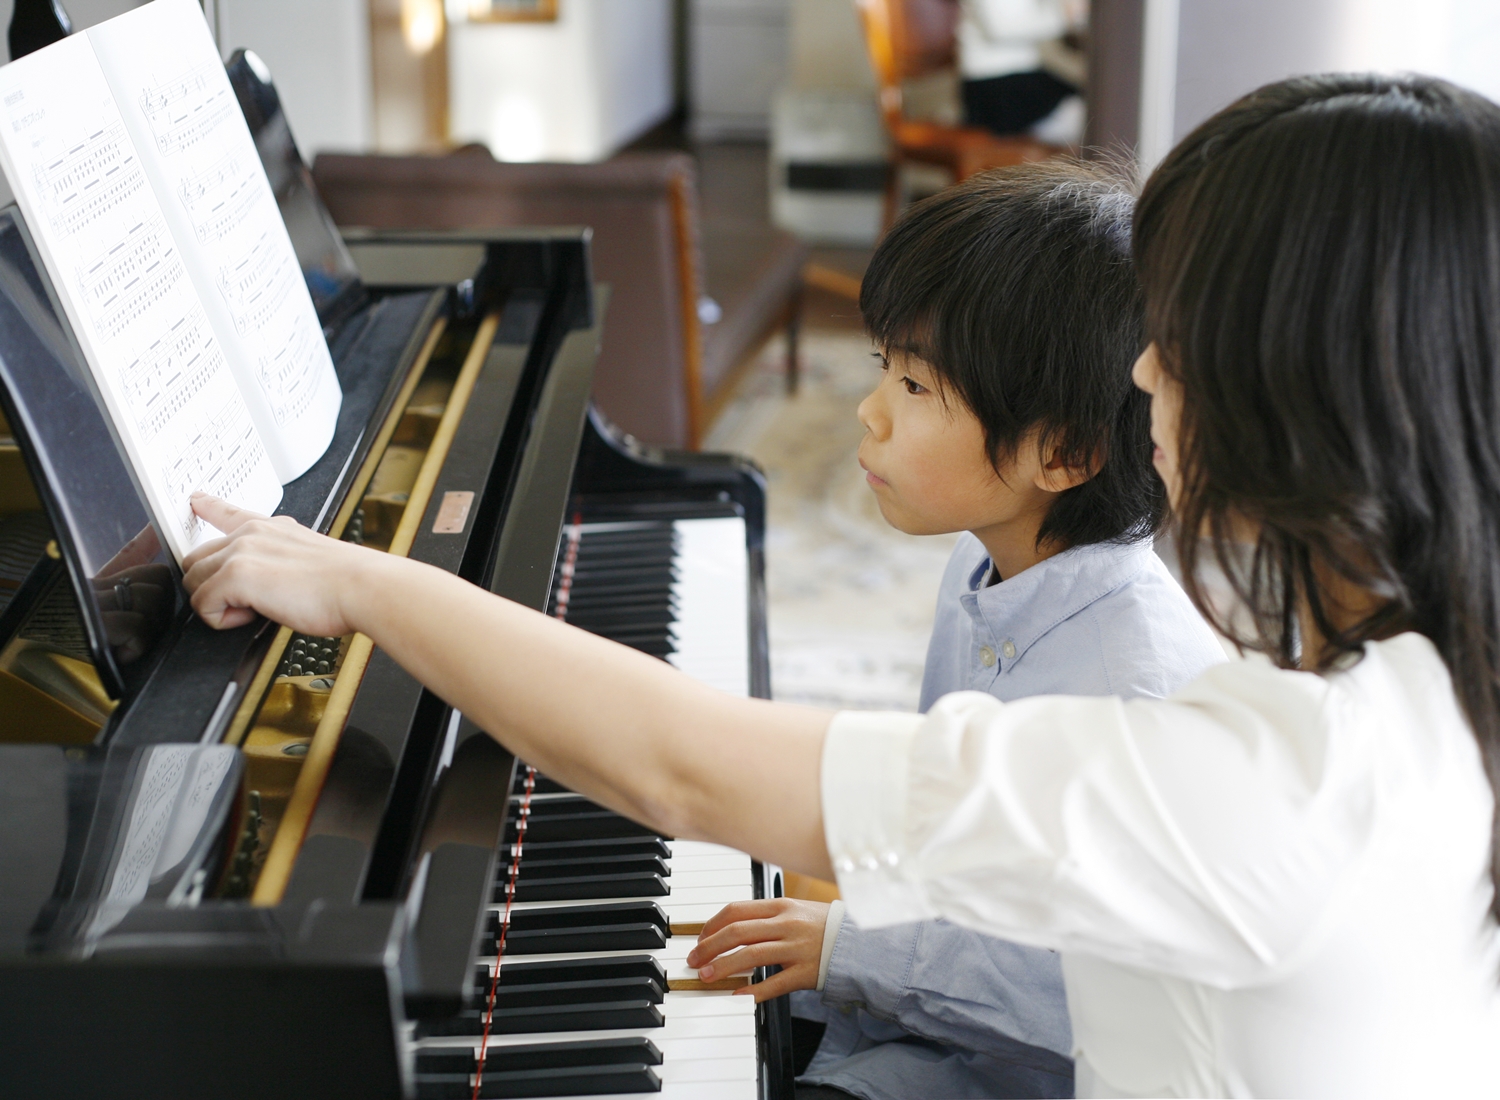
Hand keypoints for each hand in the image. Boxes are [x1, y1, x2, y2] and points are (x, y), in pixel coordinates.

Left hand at [182, 493, 382, 635]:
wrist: (362, 587)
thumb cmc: (348, 583)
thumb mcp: (311, 558)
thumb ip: (283, 562)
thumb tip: (274, 586)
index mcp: (272, 529)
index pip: (229, 512)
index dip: (208, 506)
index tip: (196, 499)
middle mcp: (252, 534)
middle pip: (198, 560)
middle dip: (211, 586)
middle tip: (247, 603)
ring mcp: (241, 551)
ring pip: (194, 583)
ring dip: (217, 604)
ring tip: (256, 610)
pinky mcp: (236, 574)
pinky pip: (202, 604)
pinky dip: (221, 619)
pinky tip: (252, 616)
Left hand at [687, 898, 831, 1001]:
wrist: (861, 942)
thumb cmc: (824, 926)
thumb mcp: (796, 910)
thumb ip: (766, 916)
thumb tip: (731, 927)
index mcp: (781, 905)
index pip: (736, 910)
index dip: (712, 925)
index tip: (700, 938)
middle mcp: (787, 924)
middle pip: (737, 932)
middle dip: (709, 947)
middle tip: (694, 960)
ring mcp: (796, 948)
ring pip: (750, 956)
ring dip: (723, 967)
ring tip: (706, 976)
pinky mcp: (805, 973)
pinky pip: (773, 983)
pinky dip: (752, 991)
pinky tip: (736, 996)